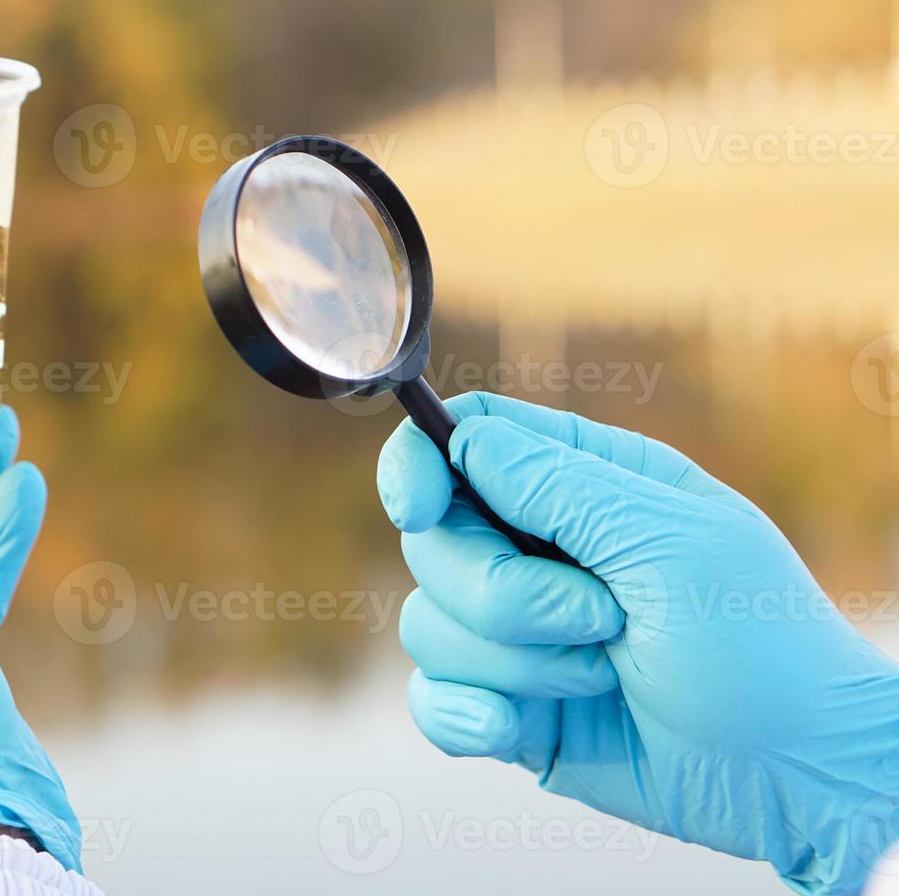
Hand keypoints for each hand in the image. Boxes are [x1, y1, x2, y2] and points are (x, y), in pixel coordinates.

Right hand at [378, 392, 898, 893]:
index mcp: (581, 483)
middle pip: (433, 542)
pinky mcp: (509, 707)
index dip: (418, 464)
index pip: (462, 438)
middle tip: (598, 619)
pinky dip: (465, 718)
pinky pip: (433, 700)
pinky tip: (517, 731)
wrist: (794, 774)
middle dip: (500, 592)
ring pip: (427, 624)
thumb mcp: (669, 542)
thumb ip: (556, 485)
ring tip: (604, 674)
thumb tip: (460, 440)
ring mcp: (518, 633)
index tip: (418, 507)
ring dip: (514, 663)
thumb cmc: (759, 642)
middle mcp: (537, 549)